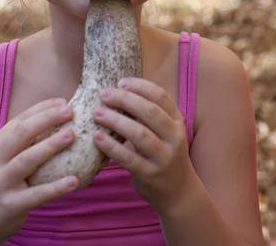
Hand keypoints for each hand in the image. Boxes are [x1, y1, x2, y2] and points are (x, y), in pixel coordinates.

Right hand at [0, 99, 78, 243]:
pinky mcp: (10, 206)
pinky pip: (37, 195)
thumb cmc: (0, 182)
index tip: (63, 102)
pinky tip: (74, 180)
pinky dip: (56, 187)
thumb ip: (23, 142)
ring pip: (27, 160)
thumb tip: (56, 120)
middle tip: (69, 111)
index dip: (42, 109)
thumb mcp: (3, 159)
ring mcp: (1, 183)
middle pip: (21, 134)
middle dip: (46, 119)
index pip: (20, 120)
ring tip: (71, 135)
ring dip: (50, 146)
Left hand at [92, 78, 194, 212]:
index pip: (161, 97)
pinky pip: (128, 158)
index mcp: (177, 121)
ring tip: (97, 113)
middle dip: (125, 100)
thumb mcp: (165, 131)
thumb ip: (148, 114)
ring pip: (139, 135)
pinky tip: (97, 137)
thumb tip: (117, 90)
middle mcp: (174, 138)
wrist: (178, 191)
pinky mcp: (150, 175)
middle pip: (150, 113)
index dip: (140, 86)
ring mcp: (163, 158)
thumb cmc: (163, 153)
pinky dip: (111, 146)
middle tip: (104, 94)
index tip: (121, 82)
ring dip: (116, 121)